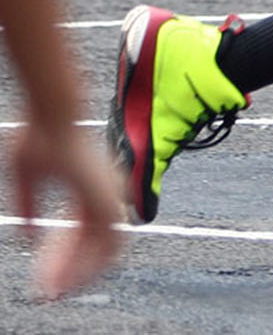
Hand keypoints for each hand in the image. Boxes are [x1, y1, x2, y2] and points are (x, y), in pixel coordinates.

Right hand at [11, 119, 123, 298]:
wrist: (54, 117)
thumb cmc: (38, 137)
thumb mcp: (26, 177)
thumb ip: (29, 207)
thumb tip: (27, 236)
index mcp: (88, 186)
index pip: (81, 231)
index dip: (65, 255)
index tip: (49, 274)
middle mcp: (105, 191)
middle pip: (94, 242)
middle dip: (72, 268)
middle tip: (52, 290)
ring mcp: (109, 193)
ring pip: (105, 245)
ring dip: (81, 269)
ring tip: (57, 288)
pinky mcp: (109, 194)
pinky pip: (111, 240)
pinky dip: (92, 260)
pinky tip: (73, 275)